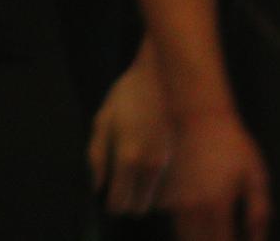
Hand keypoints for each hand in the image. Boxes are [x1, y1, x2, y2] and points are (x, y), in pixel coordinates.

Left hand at [89, 58, 172, 215]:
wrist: (164, 72)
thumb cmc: (129, 94)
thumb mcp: (102, 121)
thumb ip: (95, 157)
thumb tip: (97, 186)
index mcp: (129, 158)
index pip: (120, 203)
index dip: (111, 202)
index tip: (108, 192)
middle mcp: (153, 165)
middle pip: (140, 208)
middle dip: (129, 200)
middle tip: (122, 181)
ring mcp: (172, 160)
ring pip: (157, 199)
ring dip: (146, 191)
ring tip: (139, 166)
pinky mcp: (184, 153)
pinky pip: (170, 183)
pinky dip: (160, 180)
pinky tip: (153, 157)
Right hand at [162, 108, 271, 240]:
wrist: (199, 120)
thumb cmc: (233, 146)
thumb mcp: (256, 174)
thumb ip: (259, 211)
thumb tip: (258, 240)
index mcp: (217, 206)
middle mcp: (192, 211)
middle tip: (229, 234)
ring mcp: (174, 205)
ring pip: (186, 239)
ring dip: (202, 238)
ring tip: (219, 228)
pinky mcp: (164, 199)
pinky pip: (177, 225)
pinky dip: (189, 230)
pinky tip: (203, 219)